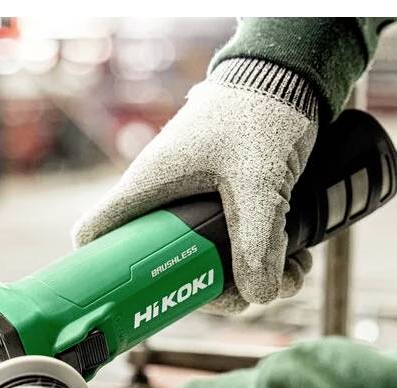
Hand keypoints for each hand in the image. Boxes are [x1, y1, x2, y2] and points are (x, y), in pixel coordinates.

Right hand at [73, 58, 319, 312]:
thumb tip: (260, 297)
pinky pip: (237, 247)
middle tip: (250, 293)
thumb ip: (258, 243)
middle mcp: (166, 202)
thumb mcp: (258, 183)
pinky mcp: (228, 205)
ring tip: (294, 272)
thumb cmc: (260, 113)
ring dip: (252, 279)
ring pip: (209, 263)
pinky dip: (268, 261)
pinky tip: (299, 260)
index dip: (103, 273)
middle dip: (211, 291)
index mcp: (148, 189)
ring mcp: (196, 206)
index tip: (134, 301)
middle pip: (165, 269)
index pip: (97, 235)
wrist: (294, 77)